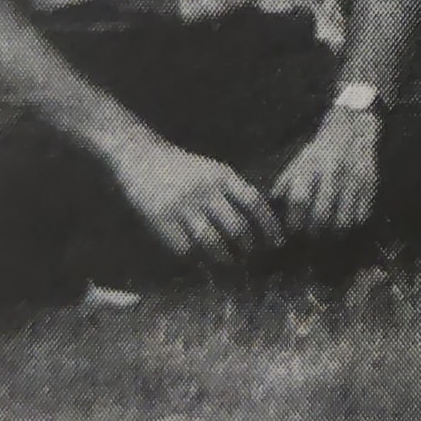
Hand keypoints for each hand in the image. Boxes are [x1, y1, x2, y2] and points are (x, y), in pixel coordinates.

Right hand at [107, 135, 284, 264]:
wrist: (143, 158)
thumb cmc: (183, 168)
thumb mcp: (213, 171)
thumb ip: (232, 190)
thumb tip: (259, 218)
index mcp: (223, 175)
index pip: (254, 202)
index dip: (269, 224)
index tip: (278, 241)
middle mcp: (206, 190)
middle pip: (236, 226)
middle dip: (248, 246)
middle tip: (251, 255)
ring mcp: (183, 206)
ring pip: (212, 241)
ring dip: (224, 257)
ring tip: (229, 262)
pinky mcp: (161, 220)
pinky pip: (184, 247)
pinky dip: (196, 258)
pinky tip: (201, 261)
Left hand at [271, 109, 382, 236]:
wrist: (352, 130)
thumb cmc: (319, 153)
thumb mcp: (297, 164)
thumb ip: (284, 187)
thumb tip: (272, 214)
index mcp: (310, 166)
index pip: (299, 200)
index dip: (294, 221)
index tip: (292, 231)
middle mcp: (332, 172)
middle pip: (322, 215)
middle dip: (314, 233)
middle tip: (311, 238)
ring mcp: (353, 178)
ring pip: (344, 220)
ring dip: (334, 234)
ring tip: (328, 235)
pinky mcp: (369, 183)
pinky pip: (362, 215)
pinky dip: (352, 225)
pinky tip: (345, 223)